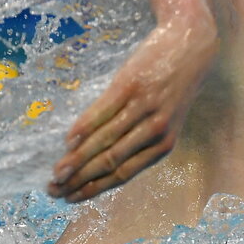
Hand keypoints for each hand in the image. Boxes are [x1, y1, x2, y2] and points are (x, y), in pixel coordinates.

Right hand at [48, 19, 218, 201]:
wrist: (191, 44)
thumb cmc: (174, 86)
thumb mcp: (166, 118)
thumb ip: (140, 139)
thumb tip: (101, 160)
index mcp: (164, 145)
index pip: (123, 174)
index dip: (94, 188)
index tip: (71, 199)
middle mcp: (156, 130)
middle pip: (110, 162)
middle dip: (79, 180)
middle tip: (53, 190)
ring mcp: (143, 108)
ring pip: (105, 141)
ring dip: (76, 160)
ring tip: (55, 172)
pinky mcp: (131, 86)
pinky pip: (102, 111)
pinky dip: (83, 128)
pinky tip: (68, 141)